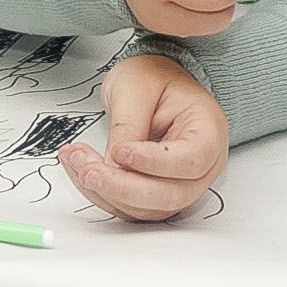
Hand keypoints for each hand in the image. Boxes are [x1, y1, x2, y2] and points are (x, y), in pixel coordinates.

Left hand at [61, 51, 226, 221]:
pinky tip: (81, 172)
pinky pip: (132, 208)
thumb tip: (113, 165)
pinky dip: (104, 196)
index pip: (191, 159)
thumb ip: (127, 127)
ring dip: (108, 193)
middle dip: (124, 187)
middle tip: (88, 169)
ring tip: (77, 162)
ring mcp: (181, 184)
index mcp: (209, 130)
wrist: (152, 84)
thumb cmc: (154, 78)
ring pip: (148, 208)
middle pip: (171, 194)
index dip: (155, 162)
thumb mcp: (136, 87)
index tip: (120, 151)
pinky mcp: (157, 194)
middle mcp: (202, 165)